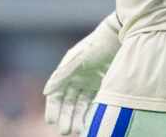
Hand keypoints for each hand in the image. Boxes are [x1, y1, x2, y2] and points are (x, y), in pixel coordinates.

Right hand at [43, 15, 120, 134]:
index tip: (51, 120)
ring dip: (77, 118)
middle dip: (65, 117)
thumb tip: (46, 92)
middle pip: (67, 103)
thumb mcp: (78, 60)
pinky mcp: (102, 86)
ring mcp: (89, 83)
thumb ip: (62, 75)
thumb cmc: (96, 46)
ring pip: (80, 105)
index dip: (53, 107)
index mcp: (66, 71)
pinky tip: (89, 124)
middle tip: (65, 131)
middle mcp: (76, 78)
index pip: (56, 94)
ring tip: (78, 131)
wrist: (119, 37)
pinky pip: (93, 103)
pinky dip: (90, 114)